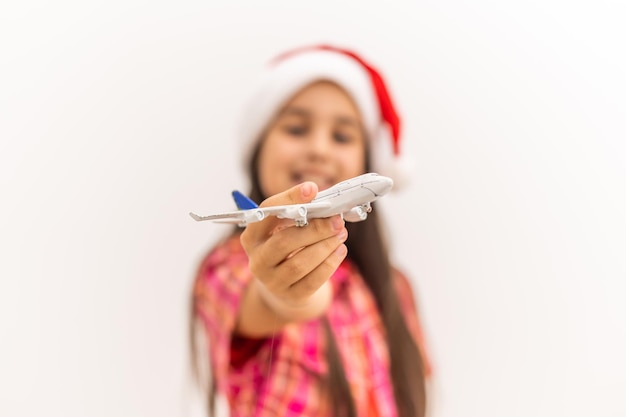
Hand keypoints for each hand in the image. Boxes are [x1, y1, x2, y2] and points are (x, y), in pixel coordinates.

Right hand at [240, 181, 347, 319]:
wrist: (287, 285)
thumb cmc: (290, 247)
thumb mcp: (287, 228)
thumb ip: (300, 212)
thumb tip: (318, 195)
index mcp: (252, 236)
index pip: (267, 213)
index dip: (289, 199)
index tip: (312, 190)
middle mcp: (257, 260)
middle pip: (283, 242)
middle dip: (314, 229)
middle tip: (337, 221)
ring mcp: (272, 281)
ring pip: (299, 264)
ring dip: (325, 246)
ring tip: (341, 234)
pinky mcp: (291, 295)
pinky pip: (312, 281)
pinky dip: (329, 264)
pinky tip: (340, 250)